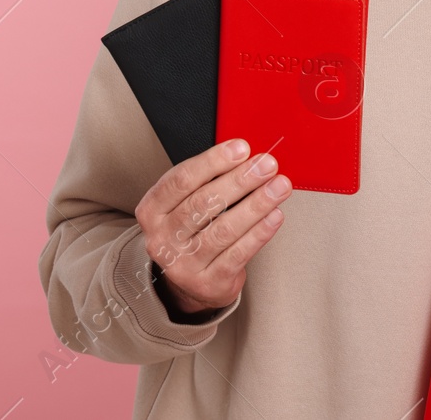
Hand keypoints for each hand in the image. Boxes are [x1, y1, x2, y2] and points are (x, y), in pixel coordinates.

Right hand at [134, 138, 291, 314]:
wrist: (191, 280)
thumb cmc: (193, 230)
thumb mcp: (187, 202)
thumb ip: (210, 179)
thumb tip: (248, 157)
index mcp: (152, 210)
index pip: (181, 180)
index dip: (213, 161)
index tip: (241, 148)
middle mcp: (162, 238)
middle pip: (203, 204)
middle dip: (240, 180)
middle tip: (266, 165)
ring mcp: (183, 264)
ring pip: (223, 229)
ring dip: (256, 204)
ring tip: (279, 187)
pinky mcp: (207, 283)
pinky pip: (238, 254)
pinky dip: (259, 232)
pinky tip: (275, 216)